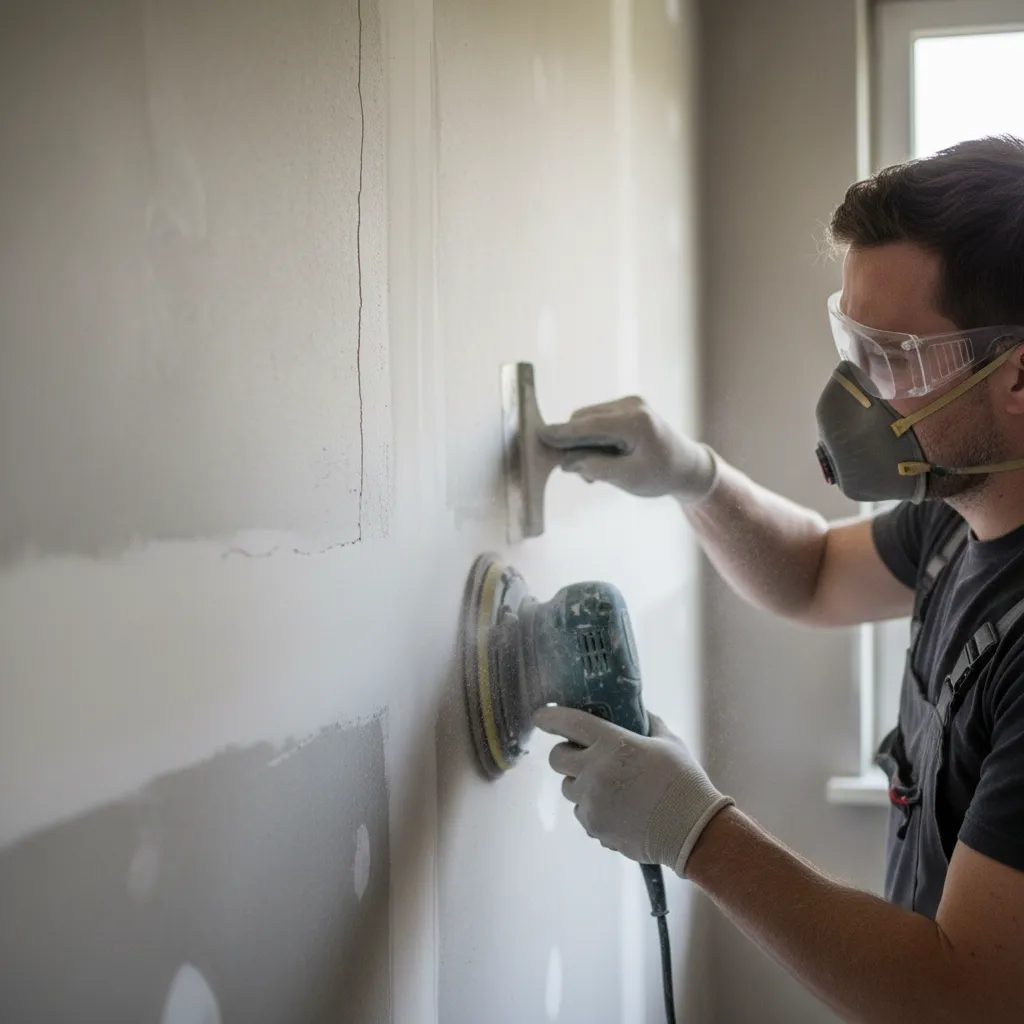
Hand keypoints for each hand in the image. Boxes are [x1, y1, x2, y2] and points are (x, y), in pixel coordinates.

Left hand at [533, 706, 732, 874]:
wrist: (694, 832)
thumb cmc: (684, 782)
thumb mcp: (668, 742)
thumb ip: (647, 724)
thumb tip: (638, 713)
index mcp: (613, 744)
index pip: (568, 723)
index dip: (549, 717)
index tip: (540, 716)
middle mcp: (595, 771)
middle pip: (557, 758)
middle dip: (565, 754)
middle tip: (581, 755)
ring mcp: (592, 802)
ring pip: (568, 788)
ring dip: (581, 783)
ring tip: (610, 786)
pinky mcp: (594, 826)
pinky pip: (582, 812)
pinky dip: (593, 808)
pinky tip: (619, 808)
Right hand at [540, 397, 717, 501]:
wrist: (686, 466)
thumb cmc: (661, 475)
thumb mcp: (628, 478)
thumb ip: (596, 468)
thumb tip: (567, 462)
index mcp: (636, 422)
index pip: (589, 424)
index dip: (563, 433)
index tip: (540, 436)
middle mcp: (631, 405)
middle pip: (583, 419)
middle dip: (575, 444)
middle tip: (585, 476)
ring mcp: (629, 403)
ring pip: (586, 419)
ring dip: (583, 443)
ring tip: (598, 471)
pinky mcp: (625, 407)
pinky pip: (596, 419)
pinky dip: (592, 439)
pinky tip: (605, 458)